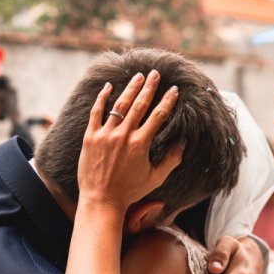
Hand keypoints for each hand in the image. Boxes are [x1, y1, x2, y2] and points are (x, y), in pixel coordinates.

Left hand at [77, 71, 181, 210]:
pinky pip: (96, 112)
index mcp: (141, 144)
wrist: (101, 200)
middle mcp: (124, 136)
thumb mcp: (155, 177)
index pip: (158, 116)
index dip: (168, 101)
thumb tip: (184, 143)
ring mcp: (105, 135)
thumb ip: (171, 159)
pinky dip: (102, 98)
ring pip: (120, 105)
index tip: (174, 90)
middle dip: (149, 87)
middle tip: (155, 73)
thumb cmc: (130, 191)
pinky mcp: (90, 137)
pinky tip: (108, 87)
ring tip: (138, 76)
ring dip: (130, 88)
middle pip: (140, 104)